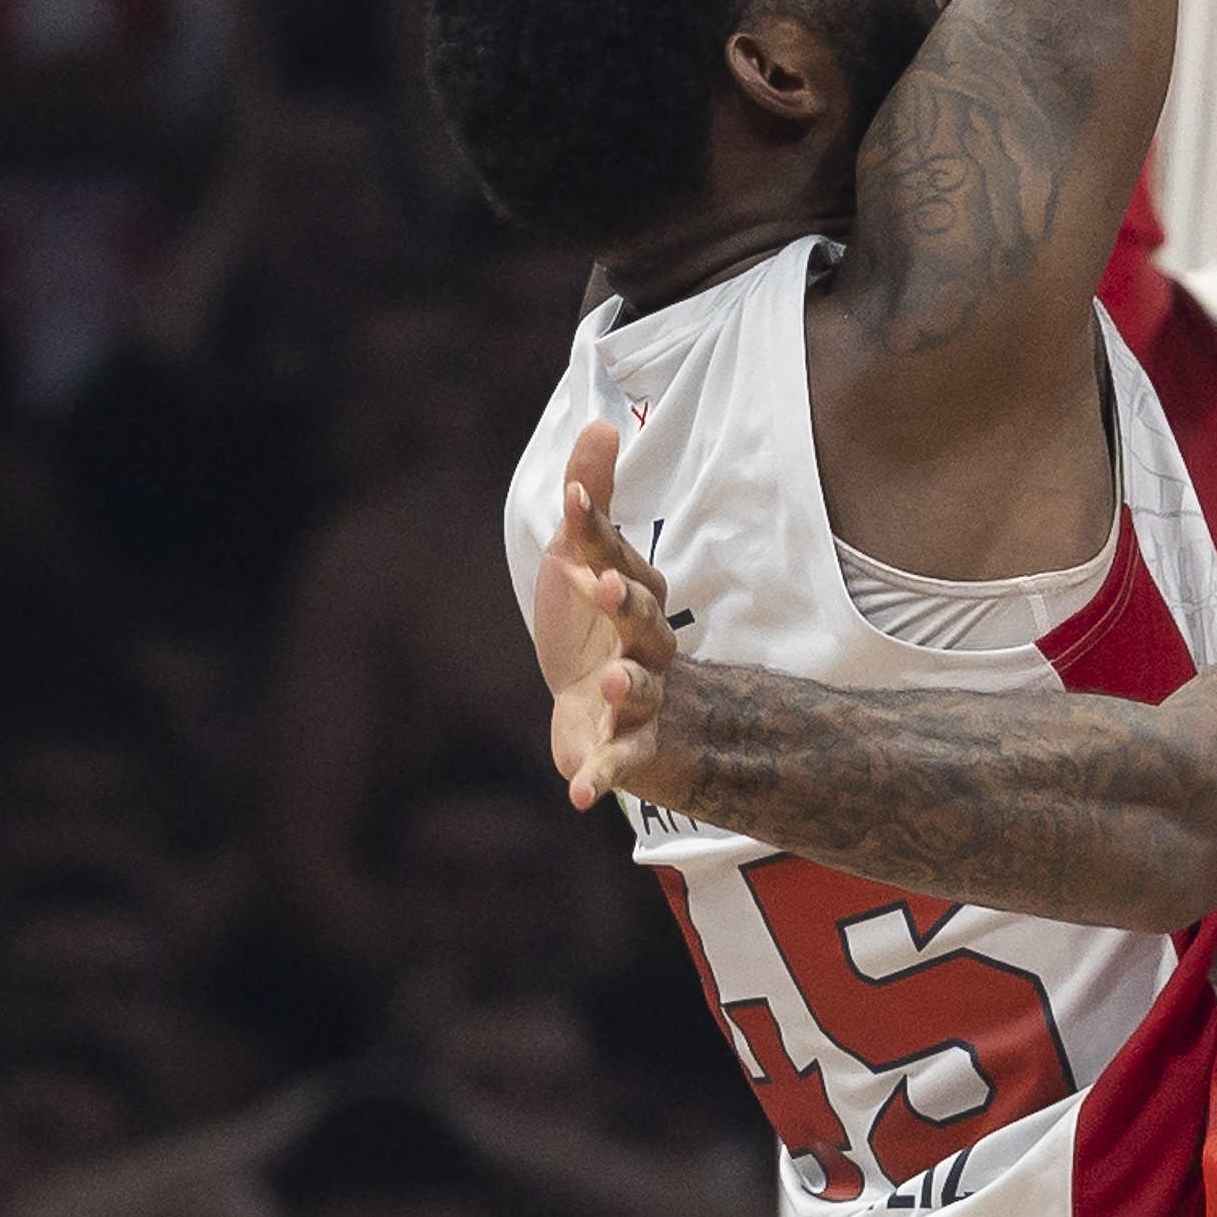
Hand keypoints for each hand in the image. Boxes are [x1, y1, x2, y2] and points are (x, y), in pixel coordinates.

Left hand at [532, 419, 682, 810]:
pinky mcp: (629, 747)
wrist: (606, 715)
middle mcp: (646, 644)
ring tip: (608, 682)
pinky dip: (600, 778)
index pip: (617, 557)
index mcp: (635, 596)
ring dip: (626, 686)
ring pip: (640, 689)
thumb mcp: (582, 564)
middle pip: (644, 620)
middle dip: (625, 602)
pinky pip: (618, 762)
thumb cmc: (595, 630)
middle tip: (602, 584)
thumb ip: (591, 504)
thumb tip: (602, 420)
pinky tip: (579, 796)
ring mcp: (642, 698)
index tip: (570, 497)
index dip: (595, 531)